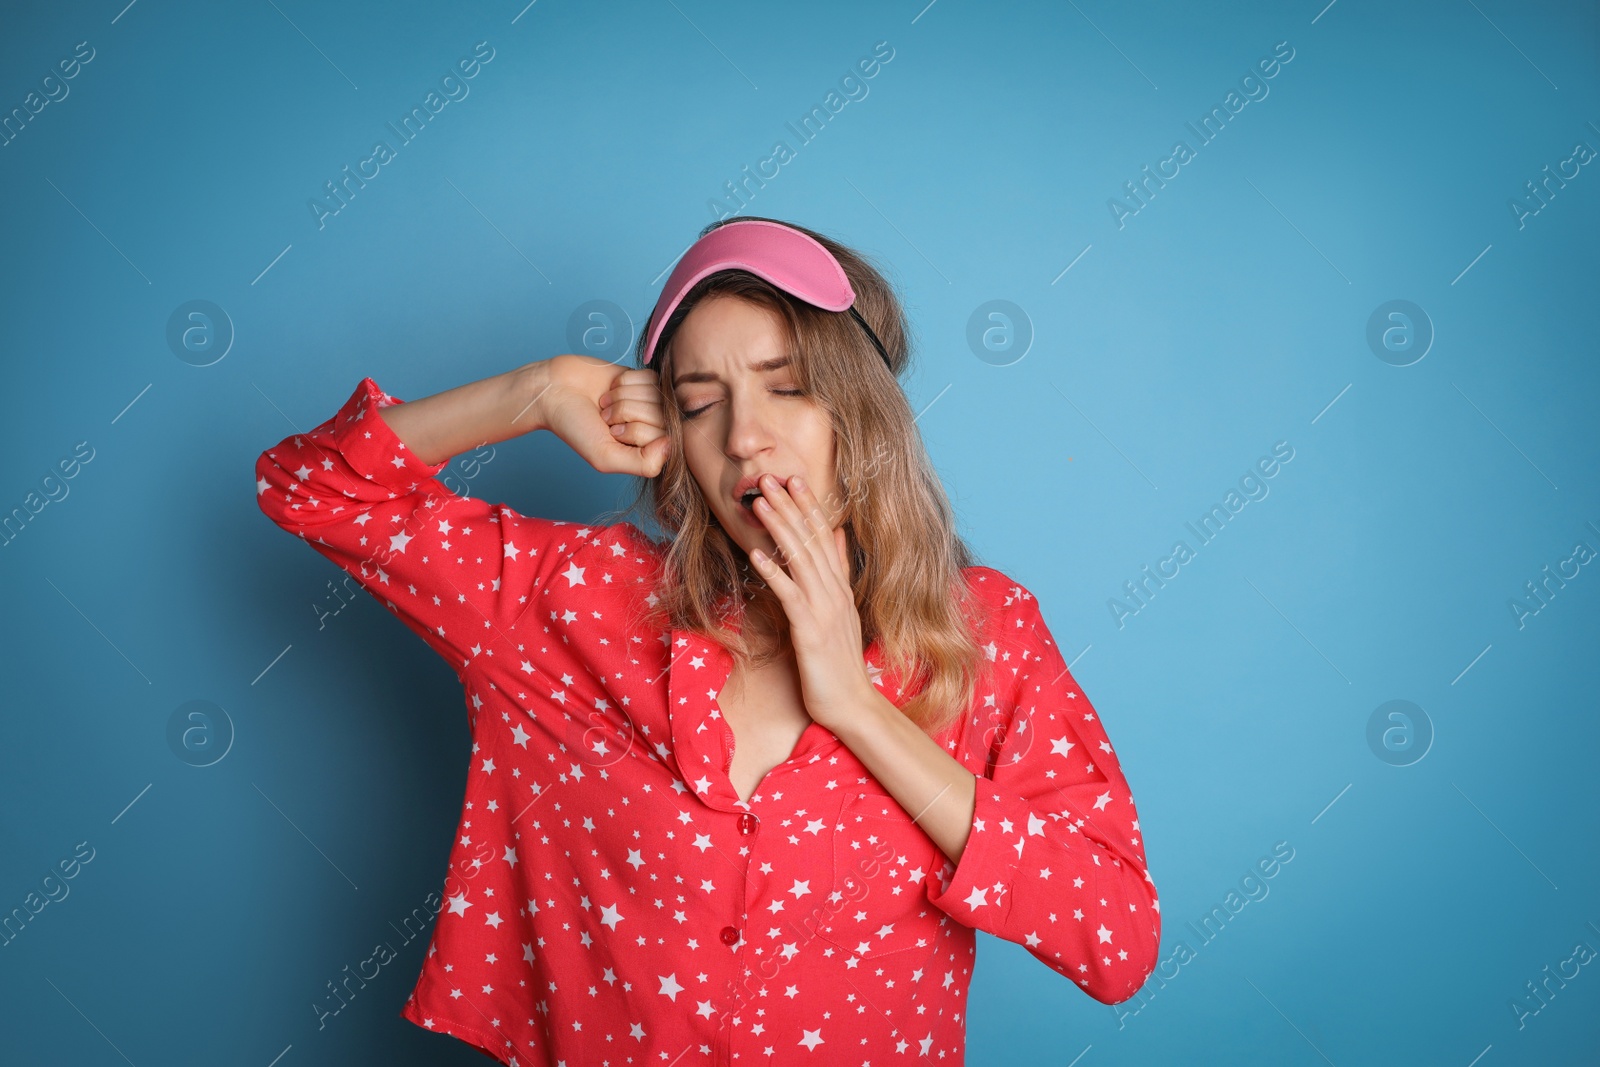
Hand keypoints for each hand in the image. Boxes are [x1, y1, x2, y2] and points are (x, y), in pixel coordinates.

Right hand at [539, 354, 670, 477]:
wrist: (555, 392)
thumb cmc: (577, 427)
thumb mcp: (606, 457)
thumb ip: (644, 463)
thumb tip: (672, 445)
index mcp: (648, 450)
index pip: (664, 438)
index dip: (635, 432)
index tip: (612, 434)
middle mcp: (653, 427)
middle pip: (662, 415)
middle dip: (628, 413)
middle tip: (606, 418)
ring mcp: (650, 401)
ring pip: (658, 394)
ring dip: (625, 396)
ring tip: (607, 404)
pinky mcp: (643, 379)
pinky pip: (652, 377)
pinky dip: (627, 381)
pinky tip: (612, 388)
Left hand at [745, 473, 874, 730]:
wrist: (852, 704)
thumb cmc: (839, 663)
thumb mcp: (843, 611)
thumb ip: (839, 572)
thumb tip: (837, 535)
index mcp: (840, 587)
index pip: (824, 537)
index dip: (808, 507)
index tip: (794, 479)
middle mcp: (834, 593)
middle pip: (811, 541)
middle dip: (790, 508)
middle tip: (769, 478)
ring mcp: (824, 610)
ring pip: (800, 560)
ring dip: (779, 530)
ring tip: (760, 504)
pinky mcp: (811, 631)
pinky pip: (790, 596)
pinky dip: (774, 573)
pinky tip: (757, 555)